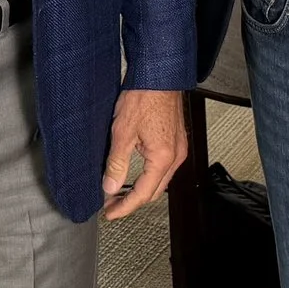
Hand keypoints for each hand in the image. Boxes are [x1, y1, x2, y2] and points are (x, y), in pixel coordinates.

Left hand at [101, 88, 187, 217]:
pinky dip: (149, 176)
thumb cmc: (144, 97)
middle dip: (132, 201)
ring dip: (140, 189)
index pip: (143, 195)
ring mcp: (178, 149)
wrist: (159, 74)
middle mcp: (175, 156)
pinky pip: (163, 167)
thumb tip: (110, 187)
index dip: (124, 207)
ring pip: (160, 180)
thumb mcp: (122, 133)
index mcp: (163, 158)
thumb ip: (117, 164)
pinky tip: (135, 173)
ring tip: (119, 191)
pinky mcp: (176, 141)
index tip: (110, 213)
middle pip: (154, 192)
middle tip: (111, 205)